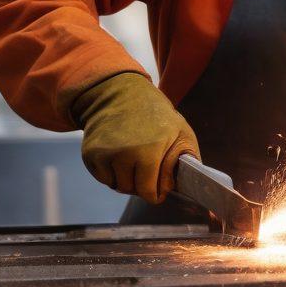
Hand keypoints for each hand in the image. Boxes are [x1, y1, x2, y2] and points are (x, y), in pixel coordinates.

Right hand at [72, 72, 199, 203]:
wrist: (121, 94)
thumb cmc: (156, 115)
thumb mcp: (181, 132)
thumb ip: (188, 160)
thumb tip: (195, 186)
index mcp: (150, 149)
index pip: (150, 192)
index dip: (156, 192)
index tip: (159, 186)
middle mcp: (125, 152)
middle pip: (132, 191)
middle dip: (141, 185)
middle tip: (146, 167)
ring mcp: (105, 153)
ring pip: (117, 186)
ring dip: (126, 179)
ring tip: (133, 158)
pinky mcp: (90, 153)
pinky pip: (102, 178)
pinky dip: (110, 172)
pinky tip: (118, 154)